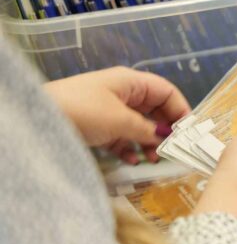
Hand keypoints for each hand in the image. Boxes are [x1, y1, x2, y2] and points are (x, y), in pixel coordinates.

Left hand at [45, 67, 189, 163]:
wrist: (40, 120)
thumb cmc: (83, 111)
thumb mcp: (121, 120)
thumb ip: (148, 130)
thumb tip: (166, 137)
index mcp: (132, 83)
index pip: (167, 92)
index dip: (181, 111)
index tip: (189, 133)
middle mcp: (124, 94)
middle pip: (155, 111)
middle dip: (165, 130)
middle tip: (172, 150)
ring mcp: (111, 110)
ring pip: (140, 126)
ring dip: (149, 143)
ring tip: (152, 159)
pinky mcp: (99, 127)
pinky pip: (123, 137)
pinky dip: (130, 148)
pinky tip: (133, 160)